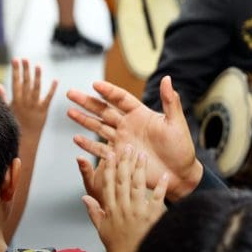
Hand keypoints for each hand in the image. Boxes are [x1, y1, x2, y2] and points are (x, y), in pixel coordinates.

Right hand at [0, 58, 57, 140]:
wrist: (24, 141)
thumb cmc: (14, 126)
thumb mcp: (5, 111)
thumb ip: (2, 97)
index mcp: (15, 101)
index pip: (15, 82)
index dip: (15, 70)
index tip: (15, 59)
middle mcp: (25, 102)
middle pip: (25, 83)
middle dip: (25, 70)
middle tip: (25, 58)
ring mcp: (35, 106)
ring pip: (36, 88)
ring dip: (37, 76)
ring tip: (38, 65)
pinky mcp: (44, 111)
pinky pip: (48, 99)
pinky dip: (52, 89)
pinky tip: (55, 80)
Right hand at [67, 77, 202, 199]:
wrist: (179, 174)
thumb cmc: (181, 148)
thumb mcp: (176, 123)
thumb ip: (170, 101)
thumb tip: (167, 78)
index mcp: (141, 115)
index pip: (121, 99)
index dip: (108, 91)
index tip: (95, 84)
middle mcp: (129, 126)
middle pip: (104, 110)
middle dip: (88, 102)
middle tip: (70, 93)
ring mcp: (122, 141)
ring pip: (99, 127)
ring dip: (84, 119)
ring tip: (69, 111)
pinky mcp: (120, 156)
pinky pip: (101, 149)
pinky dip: (89, 145)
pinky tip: (76, 139)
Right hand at [81, 145, 169, 251]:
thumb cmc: (116, 244)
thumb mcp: (101, 228)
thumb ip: (94, 211)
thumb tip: (84, 198)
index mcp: (111, 209)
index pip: (107, 185)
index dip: (108, 168)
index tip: (109, 154)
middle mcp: (123, 208)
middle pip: (122, 180)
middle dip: (124, 162)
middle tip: (127, 146)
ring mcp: (137, 212)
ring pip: (137, 186)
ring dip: (139, 169)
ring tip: (142, 155)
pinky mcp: (152, 217)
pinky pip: (157, 199)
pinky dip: (160, 187)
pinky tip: (164, 176)